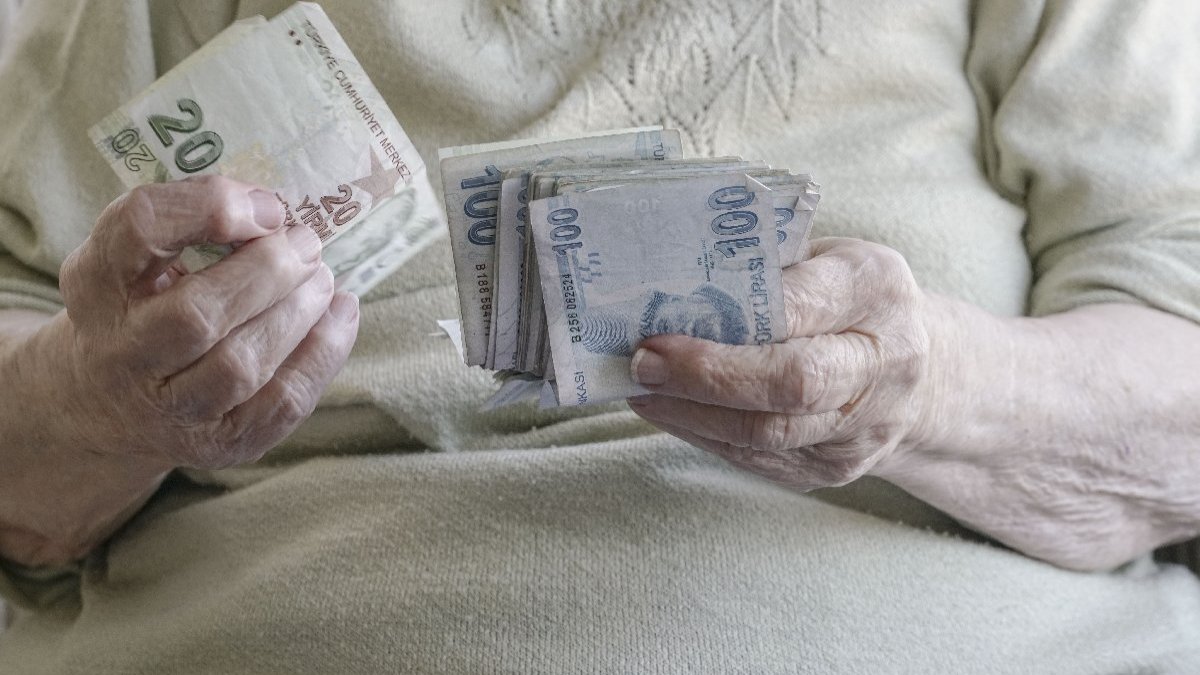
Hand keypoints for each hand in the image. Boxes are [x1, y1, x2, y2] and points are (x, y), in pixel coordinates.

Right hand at [43, 176, 358, 469]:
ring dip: (297, 314)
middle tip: (306, 244)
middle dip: (268, 272)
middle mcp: (121, 353)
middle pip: (197, 315)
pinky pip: (281, 403)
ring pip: (241, 365)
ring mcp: (167, 410)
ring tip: (322, 279)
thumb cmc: (140, 305)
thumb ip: (192, 222)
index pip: (138, 231)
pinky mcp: (217, 444)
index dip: (208, 209)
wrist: (108, 401)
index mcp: (96, 284)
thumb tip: (275, 213)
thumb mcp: (138, 255)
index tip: (265, 207)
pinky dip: (322, 353)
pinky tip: (340, 315)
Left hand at [627, 237, 931, 489]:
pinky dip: (703, 434)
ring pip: (769, 433)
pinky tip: (668, 411)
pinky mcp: (834, 468)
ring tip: (641, 389)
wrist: (924, 377)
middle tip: (644, 362)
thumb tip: (668, 285)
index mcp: (878, 292)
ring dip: (692, 413)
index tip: (666, 323)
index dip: (732, 320)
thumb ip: (766, 267)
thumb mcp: (826, 259)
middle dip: (707, 375)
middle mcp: (884, 363)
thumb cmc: (850, 302)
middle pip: (793, 382)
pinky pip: (759, 459)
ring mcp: (862, 426)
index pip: (803, 307)